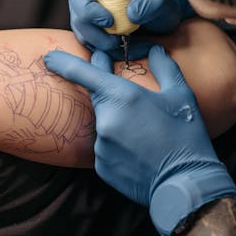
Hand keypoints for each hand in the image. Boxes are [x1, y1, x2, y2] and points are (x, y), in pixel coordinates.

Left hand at [44, 45, 235, 235]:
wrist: (185, 185)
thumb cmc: (186, 136)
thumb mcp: (181, 95)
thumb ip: (164, 67)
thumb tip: (154, 50)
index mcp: (122, 96)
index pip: (83, 73)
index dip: (63, 62)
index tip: (48, 57)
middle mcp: (106, 120)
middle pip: (100, 99)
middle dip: (111, 94)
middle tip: (133, 98)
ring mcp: (101, 145)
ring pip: (105, 124)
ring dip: (120, 123)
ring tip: (148, 134)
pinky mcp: (102, 167)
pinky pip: (106, 147)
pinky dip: (119, 145)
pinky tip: (142, 151)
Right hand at [65, 0, 194, 59]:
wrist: (160, 13)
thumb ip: (153, 0)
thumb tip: (131, 13)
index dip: (87, 7)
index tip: (109, 21)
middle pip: (76, 13)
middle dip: (93, 31)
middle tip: (116, 41)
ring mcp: (85, 10)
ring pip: (82, 32)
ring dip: (103, 44)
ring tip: (130, 44)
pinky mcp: (89, 28)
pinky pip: (90, 43)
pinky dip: (107, 51)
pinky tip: (127, 48)